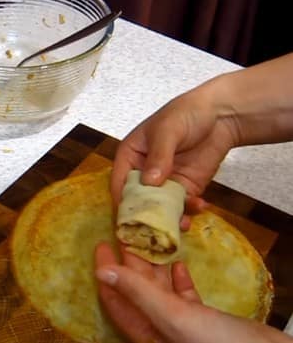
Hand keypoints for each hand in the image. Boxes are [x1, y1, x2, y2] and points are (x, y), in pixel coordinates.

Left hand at [94, 242, 292, 342]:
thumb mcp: (172, 317)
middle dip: (129, 263)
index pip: (115, 299)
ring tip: (149, 238)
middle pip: (136, 291)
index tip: (101, 243)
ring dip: (154, 265)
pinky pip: (183, 296)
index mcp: (144, 335)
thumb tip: (102, 272)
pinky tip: (176, 262)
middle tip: (126, 232)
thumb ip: (137, 293)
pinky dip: (177, 278)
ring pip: (159, 290)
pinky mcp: (205, 320)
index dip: (106, 272)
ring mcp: (182, 326)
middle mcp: (159, 330)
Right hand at [110, 84, 238, 215]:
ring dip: (169, 218)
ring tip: (182, 223)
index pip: (120, 183)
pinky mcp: (185, 189)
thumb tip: (150, 182)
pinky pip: (182, 206)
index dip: (123, 201)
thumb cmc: (186, 113)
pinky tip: (200, 206)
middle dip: (146, 216)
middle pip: (138, 201)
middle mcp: (143, 174)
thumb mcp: (169, 130)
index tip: (131, 218)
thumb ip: (159, 156)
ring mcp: (165, 183)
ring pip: (160, 208)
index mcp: (130, 157)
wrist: (222, 115)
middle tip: (155, 229)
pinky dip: (189, 211)